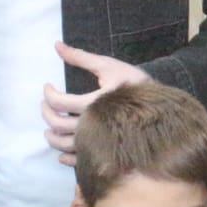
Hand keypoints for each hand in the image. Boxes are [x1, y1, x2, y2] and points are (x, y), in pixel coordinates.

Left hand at [43, 42, 150, 161]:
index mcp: (96, 102)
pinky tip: (62, 153)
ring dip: (52, 137)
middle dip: (46, 114)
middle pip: (59, 125)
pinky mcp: (105, 153)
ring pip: (66, 145)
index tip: (48, 87)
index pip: (60, 102)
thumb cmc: (134, 83)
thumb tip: (56, 45)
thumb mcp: (108, 66)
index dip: (48, 94)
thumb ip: (81, 57)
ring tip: (49, 128)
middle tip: (45, 105)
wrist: (161, 107)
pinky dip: (67, 158)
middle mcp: (95, 124)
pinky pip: (80, 161)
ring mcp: (100, 141)